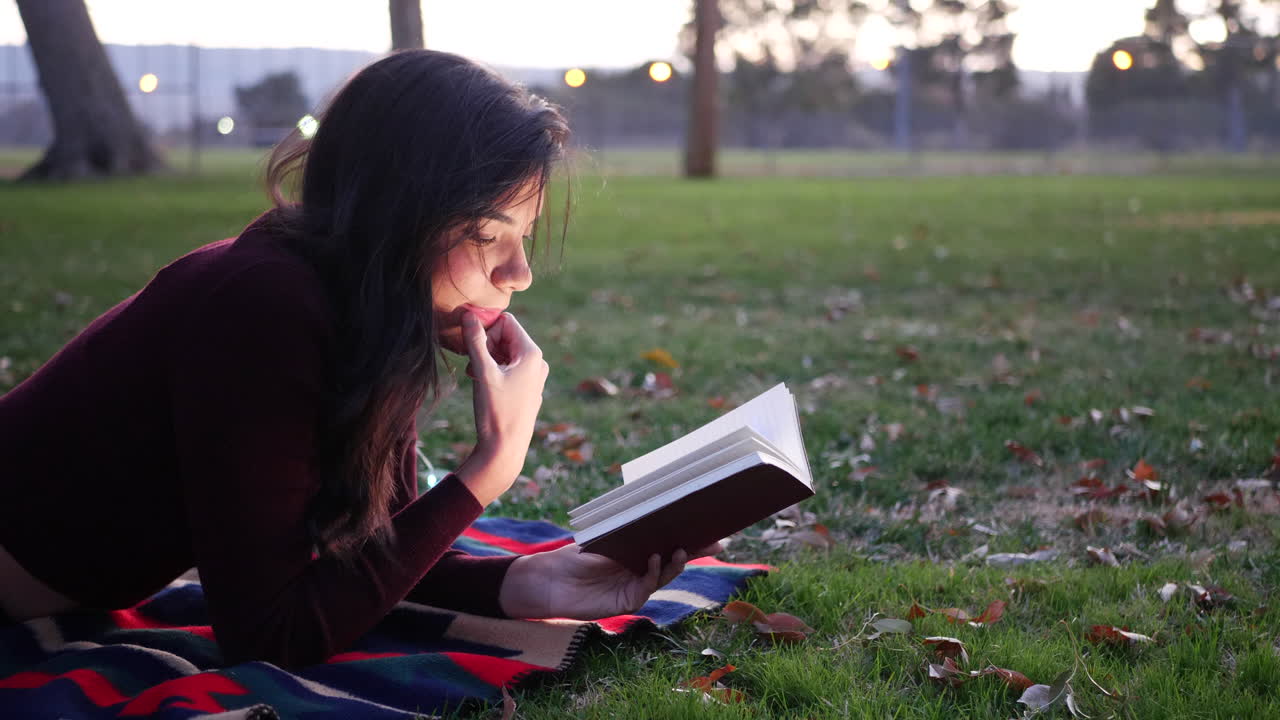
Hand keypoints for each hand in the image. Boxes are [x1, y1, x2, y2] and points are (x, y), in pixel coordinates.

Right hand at [454, 311, 547, 505]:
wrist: (505, 451)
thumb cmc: (496, 412)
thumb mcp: (483, 373)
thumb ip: (475, 341)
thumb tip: (469, 315)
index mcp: (532, 354)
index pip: (507, 322)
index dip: (486, 330)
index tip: (473, 348)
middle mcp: (538, 362)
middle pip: (507, 336)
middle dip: (486, 346)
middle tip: (472, 364)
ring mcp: (534, 376)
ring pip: (505, 353)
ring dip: (487, 359)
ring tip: (475, 377)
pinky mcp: (528, 389)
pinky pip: (509, 368)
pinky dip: (493, 371)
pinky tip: (483, 385)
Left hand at [498, 542, 723, 619]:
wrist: (549, 580)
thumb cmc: (574, 555)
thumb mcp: (606, 536)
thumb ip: (630, 529)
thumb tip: (655, 505)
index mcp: (639, 553)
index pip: (671, 545)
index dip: (693, 539)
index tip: (713, 531)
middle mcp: (641, 571)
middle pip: (674, 560)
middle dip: (695, 551)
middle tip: (715, 542)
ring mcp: (635, 588)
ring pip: (664, 576)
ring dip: (675, 562)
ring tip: (682, 548)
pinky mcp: (625, 602)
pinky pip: (645, 588)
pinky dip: (652, 573)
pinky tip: (654, 559)